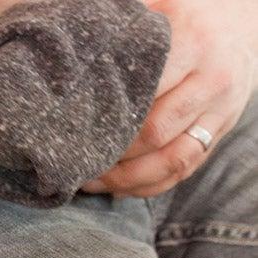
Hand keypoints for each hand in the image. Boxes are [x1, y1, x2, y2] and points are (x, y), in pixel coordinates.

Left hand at [83, 0, 257, 196]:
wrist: (239, 21)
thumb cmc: (182, 13)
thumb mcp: (156, 8)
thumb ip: (122, 29)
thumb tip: (70, 47)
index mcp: (192, 44)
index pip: (144, 93)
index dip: (106, 120)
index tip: (70, 131)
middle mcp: (212, 80)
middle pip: (157, 133)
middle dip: (113, 156)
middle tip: (75, 163)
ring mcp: (222, 110)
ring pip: (175, 160)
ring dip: (130, 179)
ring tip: (92, 183)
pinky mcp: (222, 131)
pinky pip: (187, 169)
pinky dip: (152, 185)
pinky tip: (120, 188)